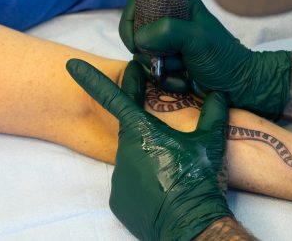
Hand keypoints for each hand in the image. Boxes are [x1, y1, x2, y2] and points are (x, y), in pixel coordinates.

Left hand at [66, 59, 231, 239]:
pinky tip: (160, 188)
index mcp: (142, 132)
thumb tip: (219, 94)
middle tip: (171, 150)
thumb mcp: (209, 142)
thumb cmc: (197, 178)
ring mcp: (118, 176)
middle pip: (132, 132)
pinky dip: (143, 180)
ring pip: (132, 157)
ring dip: (149, 159)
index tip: (72, 66)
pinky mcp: (118, 199)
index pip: (114, 98)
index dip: (93, 80)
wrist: (191, 225)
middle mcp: (124, 151)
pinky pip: (129, 181)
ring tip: (170, 173)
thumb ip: (212, 113)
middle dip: (149, 134)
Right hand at [119, 0, 291, 119]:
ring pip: (143, 57)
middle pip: (137, 35)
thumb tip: (139, 38)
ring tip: (183, 70)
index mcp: (176, 6)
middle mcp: (168, 24)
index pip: (138, 5)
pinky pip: (152, 71)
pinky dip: (165, 79)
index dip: (130, 24)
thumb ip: (169, 31)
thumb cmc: (222, 59)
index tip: (135, 45)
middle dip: (151, 53)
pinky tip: (183, 79)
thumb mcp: (199, 39)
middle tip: (172, 60)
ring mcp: (166, 45)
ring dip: (161, 69)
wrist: (236, 85)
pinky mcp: (167, 63)